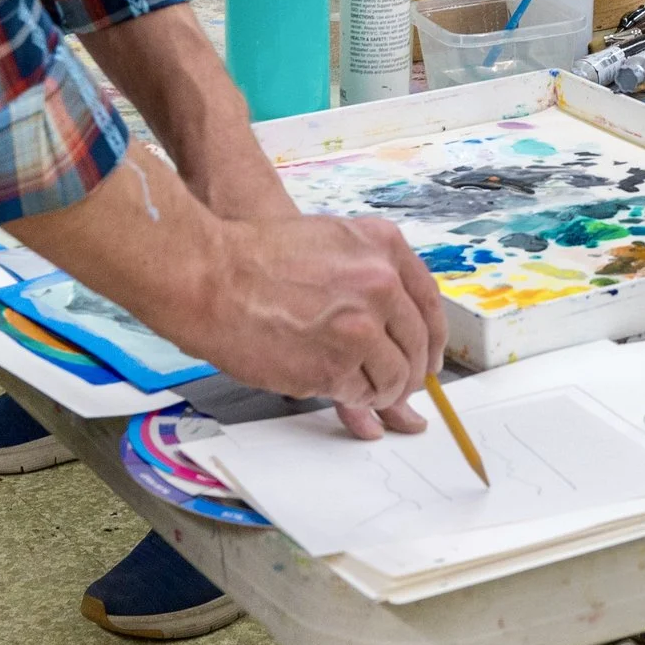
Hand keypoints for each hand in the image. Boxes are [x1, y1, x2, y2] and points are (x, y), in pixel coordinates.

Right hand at [207, 213, 442, 436]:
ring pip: (394, 377)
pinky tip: (335, 387)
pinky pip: (360, 394)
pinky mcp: (335, 366)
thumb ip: (372, 283)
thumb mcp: (330, 245)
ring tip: (360, 388)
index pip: (430, 303)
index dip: (431, 337)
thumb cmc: (260, 257)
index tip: (428, 355)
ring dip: (382, 392)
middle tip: (399, 386)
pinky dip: (353, 399)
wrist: (213, 274)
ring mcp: (360, 328)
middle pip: (418, 345)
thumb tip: (399, 333)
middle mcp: (381, 285)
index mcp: (384, 247)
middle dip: (411, 373)